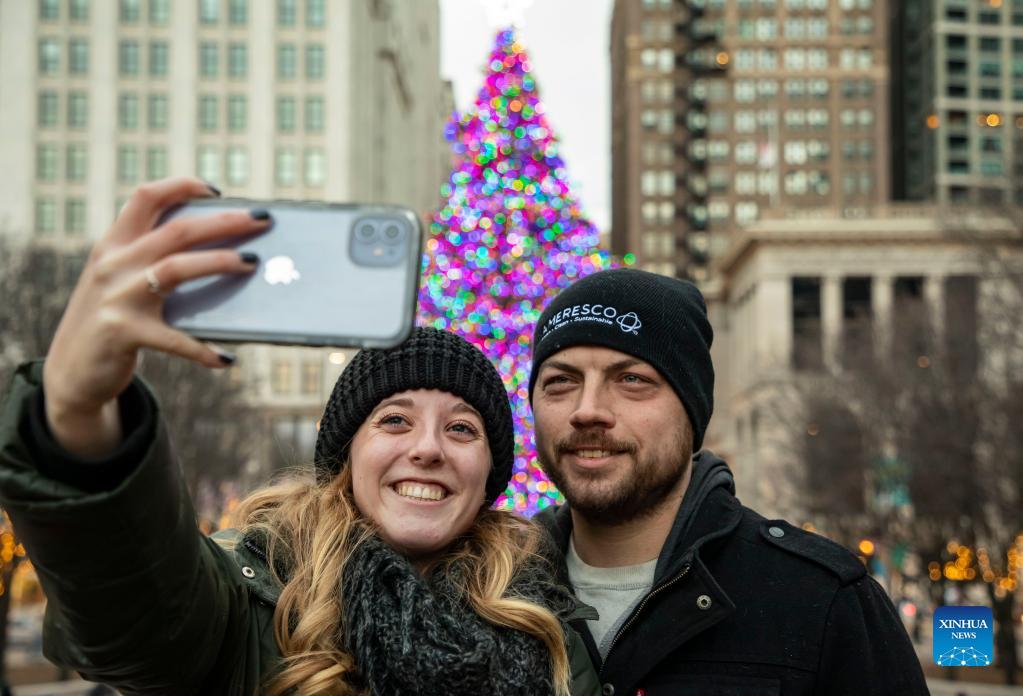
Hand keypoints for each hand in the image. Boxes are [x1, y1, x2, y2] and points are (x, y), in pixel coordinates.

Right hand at [42, 177, 271, 456]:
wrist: (71, 370)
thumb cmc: (112, 322)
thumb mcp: (121, 283)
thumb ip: (155, 263)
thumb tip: (225, 255)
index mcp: (113, 245)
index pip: (146, 198)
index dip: (182, 186)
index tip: (217, 190)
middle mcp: (113, 264)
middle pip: (176, 230)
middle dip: (224, 221)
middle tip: (262, 220)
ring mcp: (117, 297)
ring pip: (176, 268)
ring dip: (219, 261)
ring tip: (251, 263)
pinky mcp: (122, 333)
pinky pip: (174, 339)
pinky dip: (202, 348)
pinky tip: (225, 358)